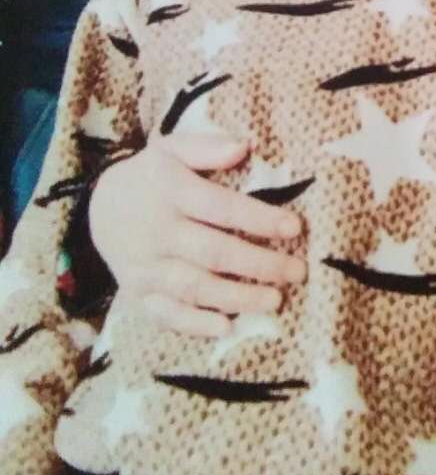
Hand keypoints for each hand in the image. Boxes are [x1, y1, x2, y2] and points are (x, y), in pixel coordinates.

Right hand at [89, 133, 304, 336]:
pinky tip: (227, 327)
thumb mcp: (171, 149)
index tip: (295, 228)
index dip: (259, 219)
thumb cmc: (151, 176)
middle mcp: (158, 233)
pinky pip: (166, 314)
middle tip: (298, 271)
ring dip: (237, 298)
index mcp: (171, 193)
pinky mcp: (138, 295)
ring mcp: (146, 268)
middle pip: (214, 253)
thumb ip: (206, 148)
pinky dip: (195, 324)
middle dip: (260, 265)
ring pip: (195, 288)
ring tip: (275, 300)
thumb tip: (242, 147)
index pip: (221, 208)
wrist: (98, 208)